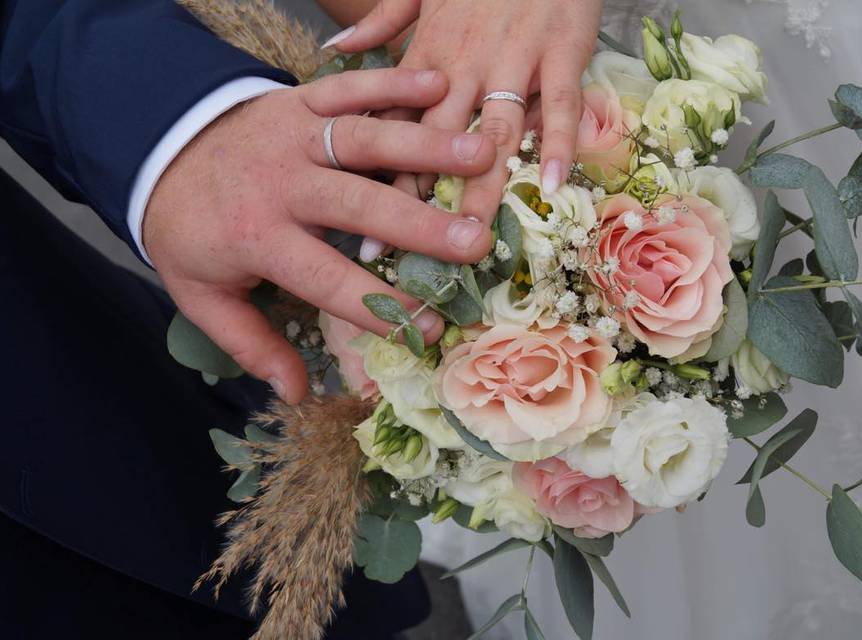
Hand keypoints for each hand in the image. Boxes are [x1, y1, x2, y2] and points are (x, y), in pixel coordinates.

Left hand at [145, 68, 494, 403]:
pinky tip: (436, 86)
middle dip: (419, 224)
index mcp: (257, 237)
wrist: (157, 148)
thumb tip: (295, 392)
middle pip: (356, 205)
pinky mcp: (299, 100)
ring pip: (362, 140)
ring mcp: (293, 135)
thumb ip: (250, 344)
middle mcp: (280, 184)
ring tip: (480, 157)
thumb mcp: (202, 295)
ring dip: (423, 147)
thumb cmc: (191, 231)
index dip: (379, 307)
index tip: (430, 330)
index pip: (326, 278)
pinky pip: (348, 88)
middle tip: (475, 242)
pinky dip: (391, 82)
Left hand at [332, 0, 602, 231]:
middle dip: (419, 201)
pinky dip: (555, 141)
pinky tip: (550, 183)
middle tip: (405, 254)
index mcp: (429, 55)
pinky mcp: (559, 53)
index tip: (356, 225)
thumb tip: (332, 50)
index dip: (377, 178)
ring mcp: (512, 60)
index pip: (398, 124)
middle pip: (437, 142)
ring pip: (492, 131)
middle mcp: (463, 65)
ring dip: (481, 185)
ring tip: (472, 236)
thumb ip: (379, 22)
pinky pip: (556, 103)